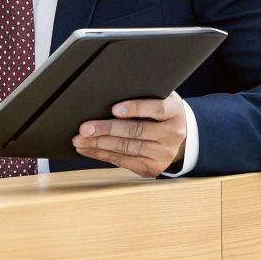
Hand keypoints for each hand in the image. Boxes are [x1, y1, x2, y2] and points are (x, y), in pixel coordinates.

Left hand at [72, 92, 186, 177]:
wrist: (180, 138)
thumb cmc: (162, 113)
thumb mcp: (161, 98)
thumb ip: (145, 94)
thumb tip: (110, 92)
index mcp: (175, 111)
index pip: (157, 109)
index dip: (135, 108)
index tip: (114, 109)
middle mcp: (172, 134)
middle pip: (136, 130)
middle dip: (106, 129)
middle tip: (85, 128)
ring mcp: (163, 153)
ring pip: (127, 148)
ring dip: (99, 144)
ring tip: (80, 140)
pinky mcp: (152, 168)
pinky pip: (123, 162)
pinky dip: (103, 155)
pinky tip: (89, 149)